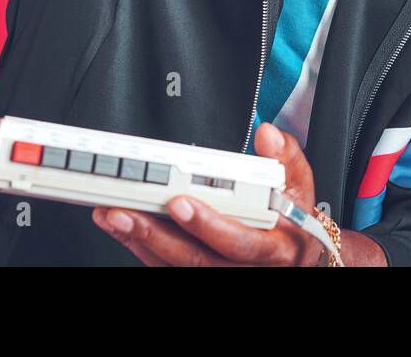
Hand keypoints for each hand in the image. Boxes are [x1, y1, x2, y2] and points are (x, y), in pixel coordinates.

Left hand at [91, 122, 327, 266]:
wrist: (298, 257)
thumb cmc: (294, 221)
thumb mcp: (300, 187)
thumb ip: (285, 157)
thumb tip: (268, 134)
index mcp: (275, 249)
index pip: (241, 242)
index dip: (208, 225)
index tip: (179, 202)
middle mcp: (245, 270)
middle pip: (197, 261)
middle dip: (155, 235)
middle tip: (123, 210)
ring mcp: (222, 275)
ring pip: (175, 268)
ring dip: (138, 242)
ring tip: (110, 215)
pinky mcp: (201, 274)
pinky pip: (166, 268)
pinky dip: (140, 248)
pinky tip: (121, 228)